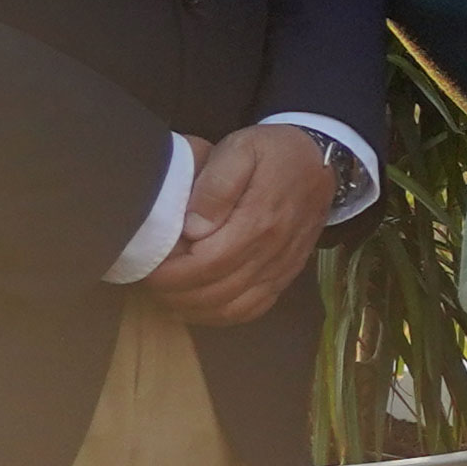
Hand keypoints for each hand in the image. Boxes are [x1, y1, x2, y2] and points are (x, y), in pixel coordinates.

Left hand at [142, 123, 333, 329]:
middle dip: (175, 293)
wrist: (320, 161)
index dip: (172, 273)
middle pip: (216, 291)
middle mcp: (273, 252)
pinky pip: (253, 310)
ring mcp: (282, 269)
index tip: (146, 267)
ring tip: (168, 294)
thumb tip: (193, 229)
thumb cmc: (273, 152)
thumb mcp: (241, 150)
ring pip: (233, 308)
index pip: (207, 263)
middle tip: (149, 281)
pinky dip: (221, 315)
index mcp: (259, 221)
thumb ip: (216, 186)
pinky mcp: (285, 277)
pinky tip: (199, 305)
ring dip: (194, 308)